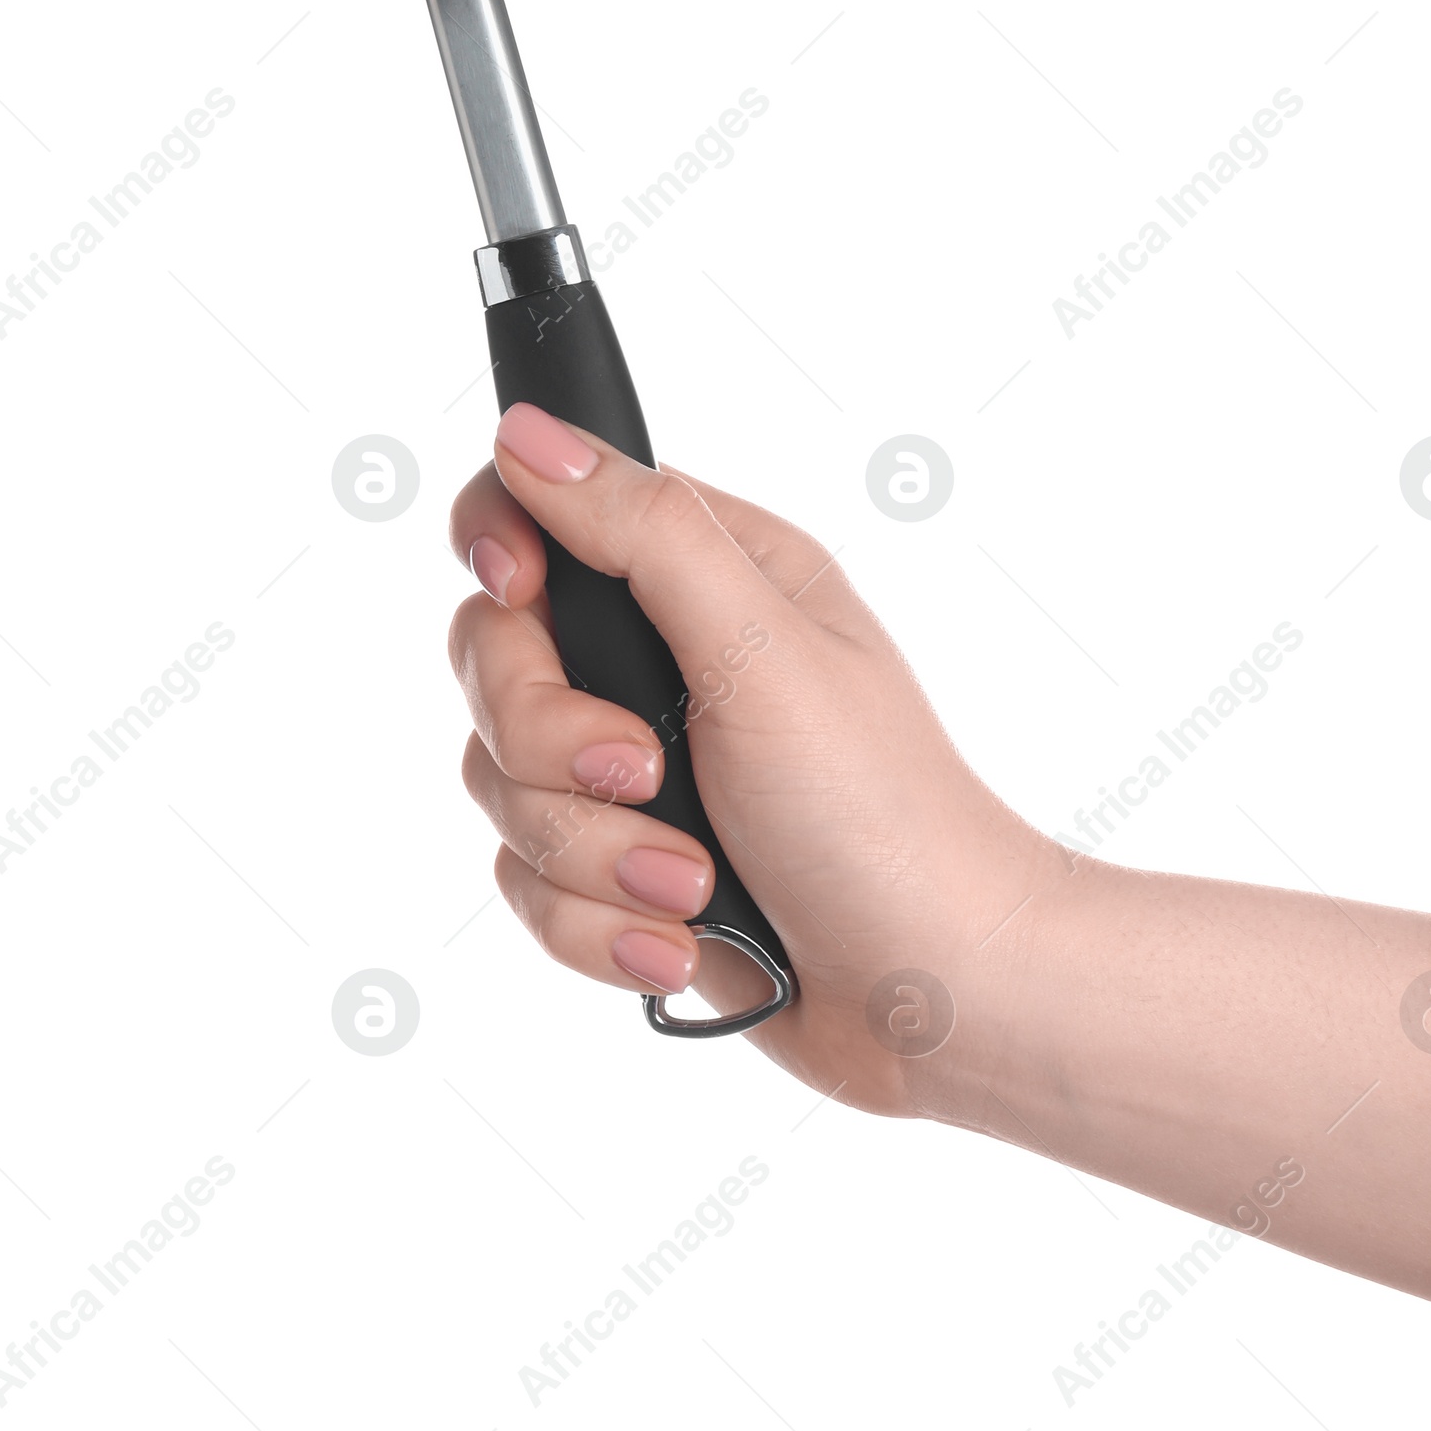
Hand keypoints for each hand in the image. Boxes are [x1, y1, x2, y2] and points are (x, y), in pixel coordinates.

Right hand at [447, 402, 1052, 1112]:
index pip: (540, 510)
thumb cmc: (882, 810)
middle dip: (554, 743)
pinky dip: (598, 925)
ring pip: (500, 783)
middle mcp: (659, 658)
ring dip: (593, 854)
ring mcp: (633, 769)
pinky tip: (679, 942)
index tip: (521, 594)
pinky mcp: (618, 866)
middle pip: (494, 659)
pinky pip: (525, 883)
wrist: (937, 995)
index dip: (500, 548)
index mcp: (705, 575)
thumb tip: (529, 435)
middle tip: (648, 776)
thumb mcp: (761, 647)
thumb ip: (642, 532)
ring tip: (693, 885)